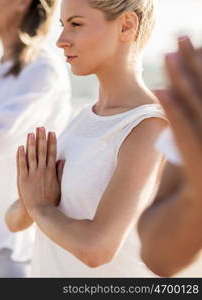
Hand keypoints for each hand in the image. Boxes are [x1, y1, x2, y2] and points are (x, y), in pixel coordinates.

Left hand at [17, 127, 64, 216]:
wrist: (40, 212)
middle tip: (41, 127)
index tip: (52, 132)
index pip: (52, 153)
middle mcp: (42, 171)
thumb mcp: (59, 186)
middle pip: (42, 151)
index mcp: (51, 172)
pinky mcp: (23, 179)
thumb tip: (62, 159)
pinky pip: (21, 165)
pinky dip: (21, 155)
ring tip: (31, 133)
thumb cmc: (51, 200)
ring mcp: (32, 174)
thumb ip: (59, 172)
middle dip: (41, 138)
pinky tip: (21, 147)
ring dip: (31, 143)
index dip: (52, 142)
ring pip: (31, 155)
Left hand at [157, 36, 201, 201]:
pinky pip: (186, 136)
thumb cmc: (181, 199)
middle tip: (180, 38)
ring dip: (184, 81)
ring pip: (199, 111)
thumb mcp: (186, 162)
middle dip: (194, 66)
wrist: (183, 236)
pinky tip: (160, 91)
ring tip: (169, 56)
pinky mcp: (201, 173)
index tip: (189, 47)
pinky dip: (174, 112)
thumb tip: (171, 105)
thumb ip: (184, 136)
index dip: (199, 70)